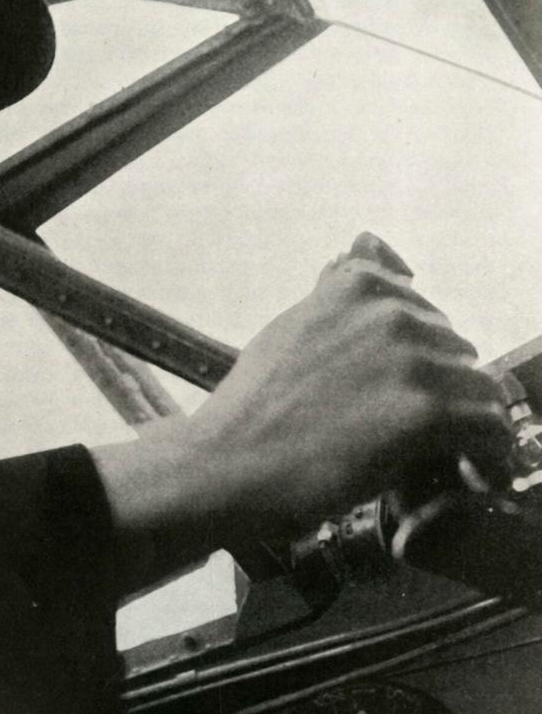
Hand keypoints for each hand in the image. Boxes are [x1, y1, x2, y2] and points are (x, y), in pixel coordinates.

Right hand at [93, 232, 511, 594]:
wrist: (223, 466)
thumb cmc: (249, 411)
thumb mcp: (291, 327)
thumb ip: (337, 293)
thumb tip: (367, 244)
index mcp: (358, 285)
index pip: (424, 313)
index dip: (415, 358)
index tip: (399, 391)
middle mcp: (391, 311)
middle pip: (454, 352)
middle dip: (438, 389)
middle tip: (404, 432)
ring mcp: (411, 359)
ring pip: (479, 389)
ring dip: (464, 423)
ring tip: (437, 456)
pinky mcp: (427, 412)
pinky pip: (490, 428)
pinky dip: (487, 453)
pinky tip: (469, 469)